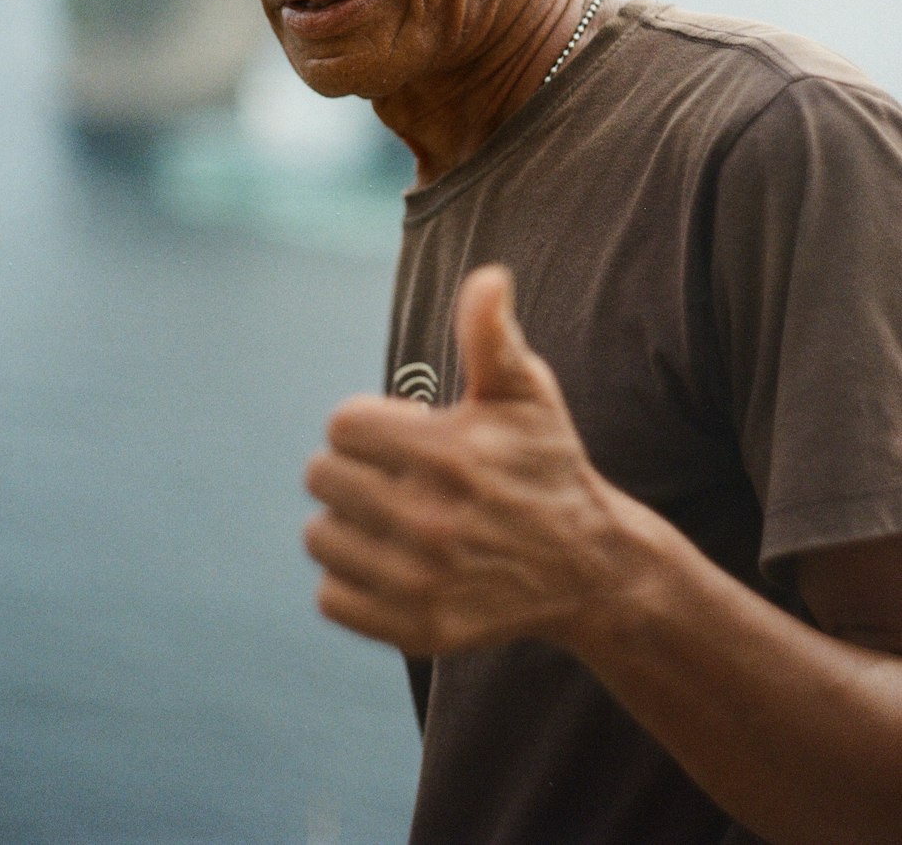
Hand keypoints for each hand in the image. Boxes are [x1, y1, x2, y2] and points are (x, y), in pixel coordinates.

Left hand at [303, 264, 625, 655]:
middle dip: (354, 469)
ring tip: (393, 519)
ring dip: (347, 524)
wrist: (586, 567)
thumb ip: (491, 333)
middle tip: (398, 477)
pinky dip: (351, 580)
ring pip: (319, 537)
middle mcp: (429, 519)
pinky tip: (392, 562)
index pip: (341, 425)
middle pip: (321, 477)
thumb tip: (489, 276)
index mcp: (447, 452)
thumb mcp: (526, 391)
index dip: (369, 423)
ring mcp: (420, 581)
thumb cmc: (545, 464)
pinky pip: (330, 597)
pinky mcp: (415, 629)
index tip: (405, 434)